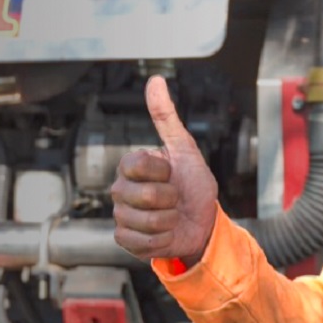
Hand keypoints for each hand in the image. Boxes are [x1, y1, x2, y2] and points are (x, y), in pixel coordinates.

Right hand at [111, 75, 217, 264]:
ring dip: (169, 220)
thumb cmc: (193, 184)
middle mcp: (120, 189)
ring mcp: (121, 215)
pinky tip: (165, 232)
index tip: (172, 172)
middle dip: (171, 199)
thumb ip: (166, 116)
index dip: (163, 171)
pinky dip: (162, 239)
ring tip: (171, 215)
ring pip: (145, 221)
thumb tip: (155, 80)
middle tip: (175, 198)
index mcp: (131, 165)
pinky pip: (142, 241)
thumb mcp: (185, 148)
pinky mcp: (124, 240)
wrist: (202, 221)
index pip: (138, 164)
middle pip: (145, 196)